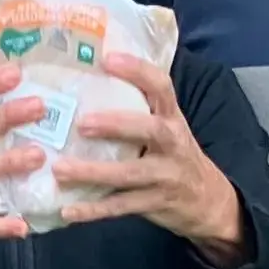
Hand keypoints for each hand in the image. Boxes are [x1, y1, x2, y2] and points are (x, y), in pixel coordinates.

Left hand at [50, 53, 247, 257]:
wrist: (208, 200)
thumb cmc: (174, 153)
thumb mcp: (166, 125)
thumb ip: (138, 107)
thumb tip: (86, 78)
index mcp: (171, 117)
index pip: (161, 86)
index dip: (137, 70)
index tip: (107, 58)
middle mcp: (172, 143)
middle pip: (148, 130)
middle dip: (115, 125)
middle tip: (82, 122)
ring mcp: (166, 176)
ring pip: (129, 174)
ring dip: (93, 172)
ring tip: (60, 169)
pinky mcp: (155, 203)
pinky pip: (121, 207)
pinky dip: (93, 210)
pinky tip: (68, 210)